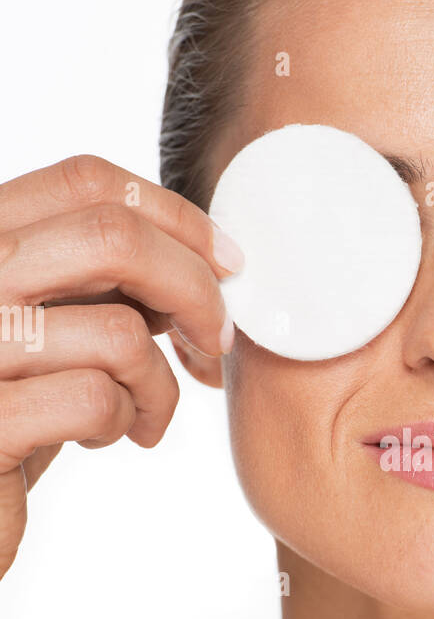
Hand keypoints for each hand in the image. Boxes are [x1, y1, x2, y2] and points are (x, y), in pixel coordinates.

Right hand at [0, 154, 242, 579]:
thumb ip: (98, 278)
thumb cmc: (15, 415)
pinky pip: (97, 398)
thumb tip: (201, 252)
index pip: (87, 181)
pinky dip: (125, 421)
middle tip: (214, 343)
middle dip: (194, 290)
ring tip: (141, 414)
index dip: (176, 217)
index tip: (226, 266)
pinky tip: (103, 437)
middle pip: (113, 236)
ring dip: (158, 383)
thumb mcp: (53, 327)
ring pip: (119, 329)